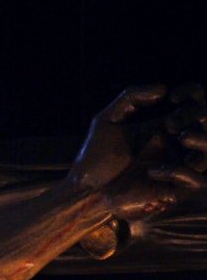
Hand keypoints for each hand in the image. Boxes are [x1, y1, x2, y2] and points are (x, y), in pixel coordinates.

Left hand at [69, 84, 206, 219]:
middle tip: (172, 122)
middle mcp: (176, 145)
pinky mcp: (170, 190)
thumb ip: (130, 97)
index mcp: (166, 126)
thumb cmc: (94, 154)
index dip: (194, 92)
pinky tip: (152, 171)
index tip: (173, 97)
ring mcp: (176, 167)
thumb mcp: (108, 119)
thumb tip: (164, 89)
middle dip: (199, 115)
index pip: (197, 103)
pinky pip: (194, 181)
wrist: (85, 188)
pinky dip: (178, 171)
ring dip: (203, 140)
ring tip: (181, 137)